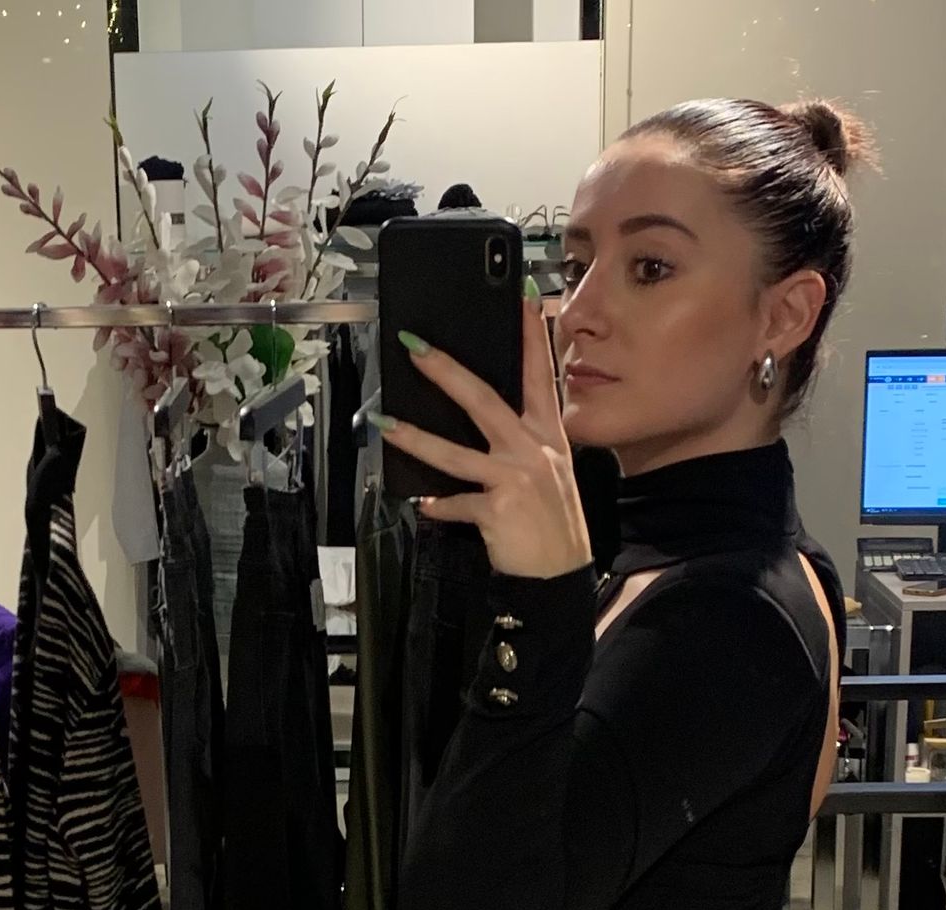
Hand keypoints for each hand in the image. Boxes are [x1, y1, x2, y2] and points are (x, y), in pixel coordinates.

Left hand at [373, 294, 591, 578]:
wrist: (560, 575)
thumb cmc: (552, 523)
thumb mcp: (550, 473)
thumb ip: (523, 442)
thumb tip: (489, 419)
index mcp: (547, 436)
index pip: (539, 375)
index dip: (531, 335)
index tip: (523, 298)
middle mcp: (532, 450)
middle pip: (483, 399)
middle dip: (446, 370)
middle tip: (415, 348)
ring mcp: (514, 478)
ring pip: (455, 452)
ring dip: (415, 437)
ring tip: (385, 424)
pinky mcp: (497, 509)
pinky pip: (457, 503)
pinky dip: (439, 506)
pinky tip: (425, 505)